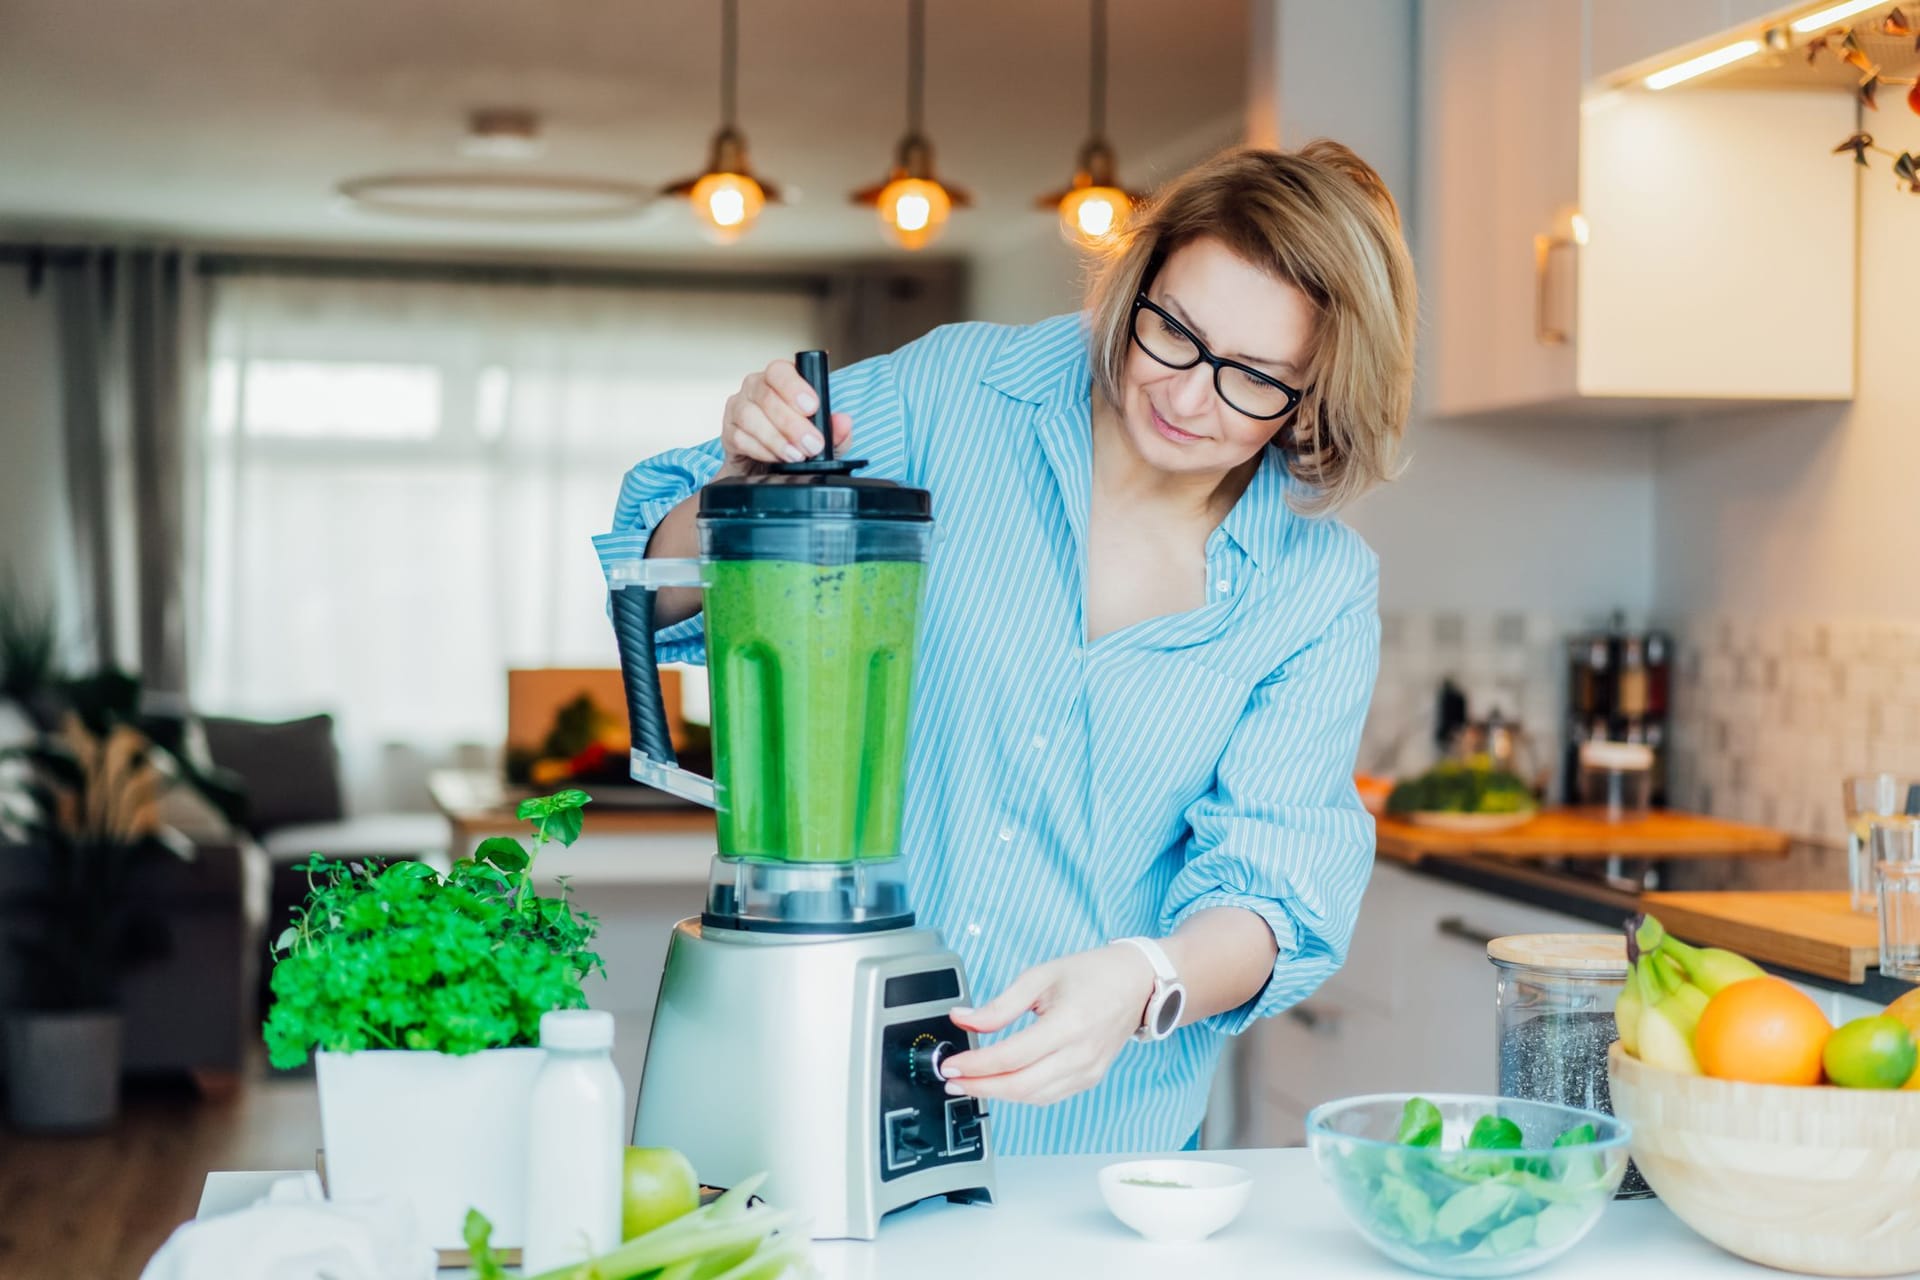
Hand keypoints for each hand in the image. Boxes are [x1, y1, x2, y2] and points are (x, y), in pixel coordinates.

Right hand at [719, 359, 853, 474]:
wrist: (769, 470)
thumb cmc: (797, 444)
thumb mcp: (825, 440)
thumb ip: (836, 431)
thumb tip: (843, 422)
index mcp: (780, 379)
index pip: (780, 371)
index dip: (795, 387)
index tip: (812, 407)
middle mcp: (755, 388)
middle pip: (766, 396)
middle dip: (792, 423)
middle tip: (812, 444)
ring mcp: (738, 408)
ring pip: (750, 416)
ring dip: (776, 439)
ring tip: (795, 455)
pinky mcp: (728, 432)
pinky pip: (740, 438)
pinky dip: (761, 450)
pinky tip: (776, 459)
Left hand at [938, 944, 1157, 1105]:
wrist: (1137, 983)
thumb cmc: (1092, 974)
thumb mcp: (1041, 976)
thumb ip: (1001, 1005)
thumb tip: (963, 1019)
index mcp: (1069, 1024)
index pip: (1011, 1057)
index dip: (975, 1065)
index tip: (950, 1065)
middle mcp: (1081, 1054)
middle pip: (1019, 1086)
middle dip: (979, 1087)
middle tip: (952, 1081)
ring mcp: (1088, 1071)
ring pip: (1033, 1097)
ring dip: (997, 1094)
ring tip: (970, 1083)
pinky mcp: (1090, 1079)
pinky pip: (1049, 1096)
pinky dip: (1021, 1094)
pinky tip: (1002, 1083)